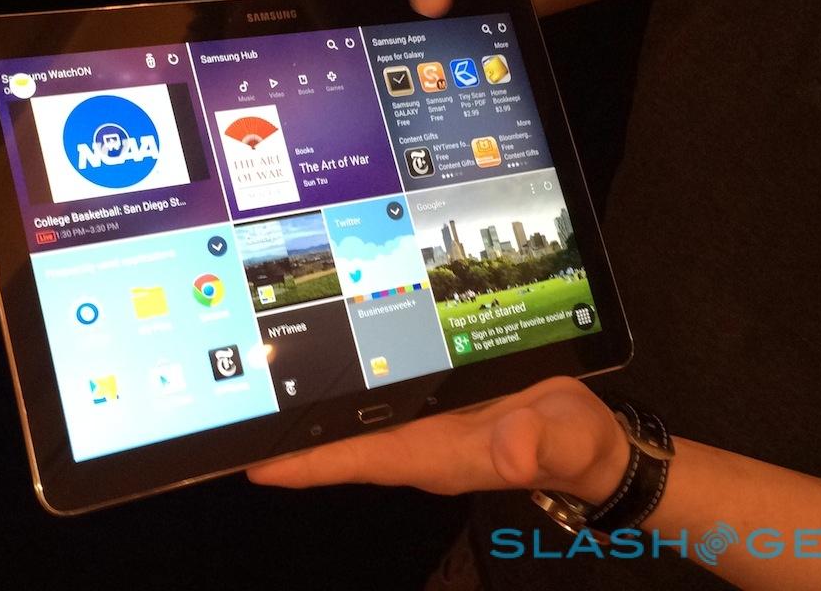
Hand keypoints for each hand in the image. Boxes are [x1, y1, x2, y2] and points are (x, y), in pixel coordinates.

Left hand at [248, 376, 630, 502]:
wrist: (586, 438)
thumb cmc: (573, 440)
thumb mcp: (564, 436)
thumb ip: (537, 442)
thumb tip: (512, 450)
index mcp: (435, 453)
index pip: (355, 458)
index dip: (302, 461)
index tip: (248, 459)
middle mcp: (416, 441)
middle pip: (339, 439)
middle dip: (289, 428)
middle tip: (234, 400)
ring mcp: (420, 423)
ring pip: (353, 417)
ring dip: (311, 405)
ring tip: (259, 376)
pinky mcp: (431, 403)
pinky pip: (376, 395)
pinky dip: (346, 383)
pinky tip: (321, 358)